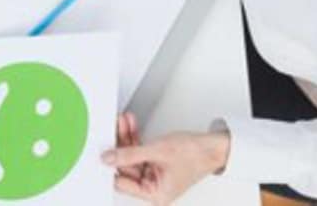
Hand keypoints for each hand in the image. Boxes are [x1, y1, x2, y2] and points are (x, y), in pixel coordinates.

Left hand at [103, 129, 229, 205]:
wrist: (214, 145)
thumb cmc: (196, 154)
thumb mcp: (157, 151)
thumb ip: (130, 154)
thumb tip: (108, 158)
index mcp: (155, 195)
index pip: (122, 183)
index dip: (111, 166)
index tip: (102, 150)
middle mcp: (154, 188)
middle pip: (126, 167)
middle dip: (121, 145)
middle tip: (114, 128)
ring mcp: (155, 175)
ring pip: (132, 156)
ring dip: (127, 138)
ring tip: (123, 122)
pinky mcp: (157, 164)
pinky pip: (141, 152)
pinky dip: (136, 139)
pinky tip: (130, 126)